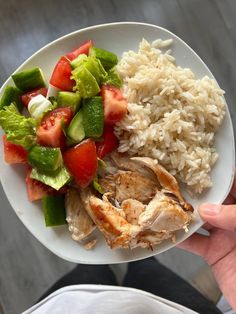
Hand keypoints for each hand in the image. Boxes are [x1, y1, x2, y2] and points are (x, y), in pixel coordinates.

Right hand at [178, 176, 235, 310]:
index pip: (234, 185)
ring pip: (200, 218)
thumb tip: (208, 211)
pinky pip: (193, 242)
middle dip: (197, 191)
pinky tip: (169, 230)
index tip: (200, 165)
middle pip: (214, 199)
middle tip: (178, 181)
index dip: (219, 174)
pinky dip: (180, 237)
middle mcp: (235, 219)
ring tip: (169, 201)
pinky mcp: (214, 252)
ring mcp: (224, 234)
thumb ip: (235, 217)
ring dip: (185, 212)